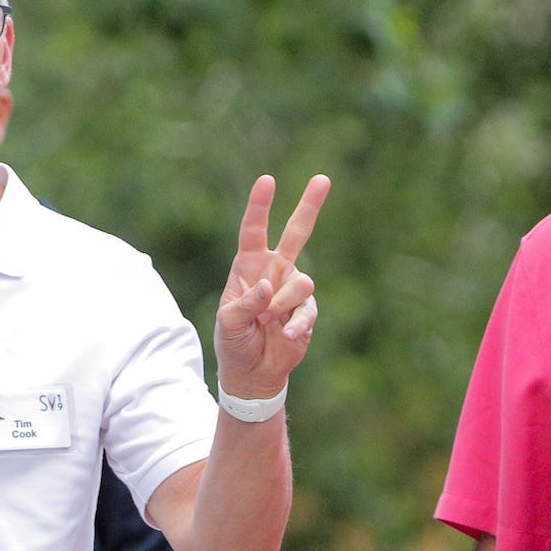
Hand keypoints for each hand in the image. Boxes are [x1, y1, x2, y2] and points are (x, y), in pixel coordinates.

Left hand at [214, 174, 327, 398]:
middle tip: (323, 178)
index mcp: (248, 266)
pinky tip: (285, 335)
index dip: (260, 206)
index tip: (267, 180)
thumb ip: (246, 303)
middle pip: (296, 233)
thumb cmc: (233, 341)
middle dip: (310, 206)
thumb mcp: (228, 322)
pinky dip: (297, 323)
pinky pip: (309, 310)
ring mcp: (293, 290)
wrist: (252, 372)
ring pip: (302, 280)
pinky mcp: (307, 312)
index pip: (254, 230)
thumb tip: (268, 287)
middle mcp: (274, 271)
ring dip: (284, 302)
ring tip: (267, 321)